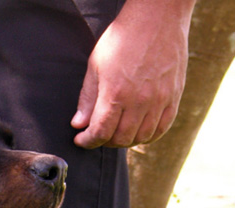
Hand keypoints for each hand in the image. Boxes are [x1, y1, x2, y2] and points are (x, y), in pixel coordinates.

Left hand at [71, 0, 194, 148]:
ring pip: (142, 136)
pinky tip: (138, 131)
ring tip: (115, 134)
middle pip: (121, 138)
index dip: (88, 141)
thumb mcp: (95, 66)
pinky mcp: (174, 96)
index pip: (100, 131)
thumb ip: (87, 99)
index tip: (81, 140)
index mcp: (116, 94)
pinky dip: (148, 135)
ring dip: (125, 141)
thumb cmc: (122, 39)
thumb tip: (79, 124)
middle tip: (96, 135)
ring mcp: (160, 100)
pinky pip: (162, 127)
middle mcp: (140, 101)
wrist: (156, 19)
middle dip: (104, 141)